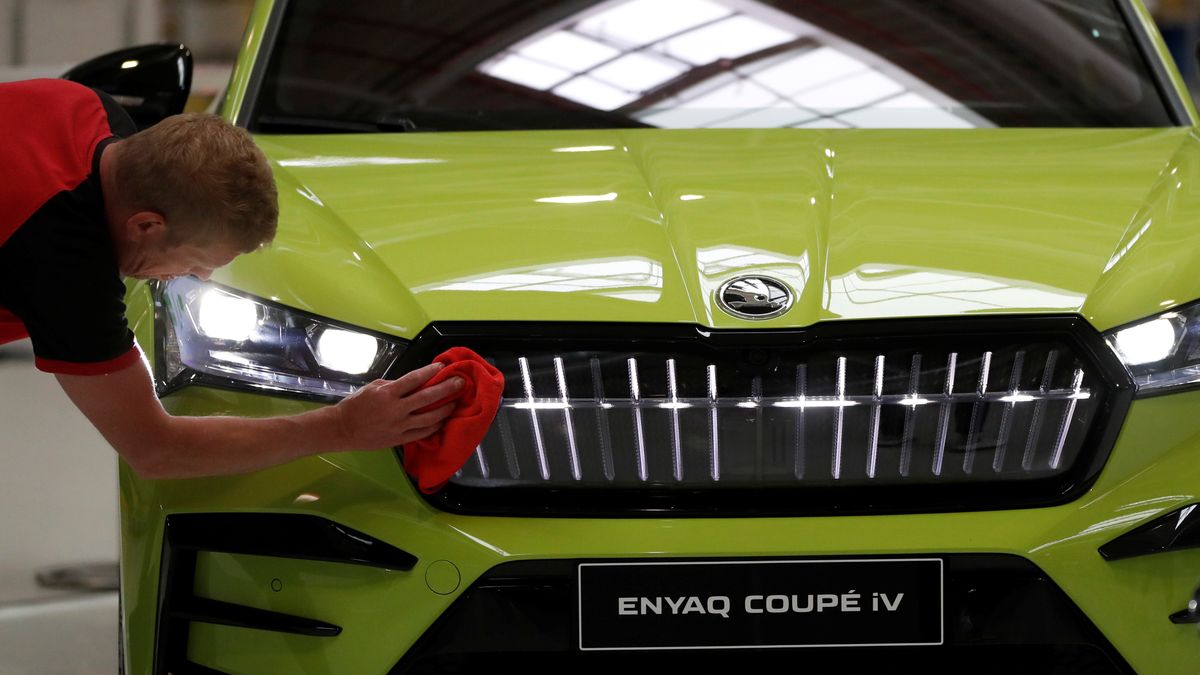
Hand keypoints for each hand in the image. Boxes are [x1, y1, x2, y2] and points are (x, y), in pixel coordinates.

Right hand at [332, 362, 463, 448]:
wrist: (342, 429)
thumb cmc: (355, 405)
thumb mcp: (372, 387)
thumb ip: (393, 386)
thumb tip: (411, 384)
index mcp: (388, 393)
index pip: (414, 379)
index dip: (430, 371)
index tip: (443, 366)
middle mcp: (396, 409)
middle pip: (427, 398)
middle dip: (446, 388)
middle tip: (460, 383)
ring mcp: (399, 426)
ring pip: (429, 418)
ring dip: (445, 409)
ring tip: (455, 402)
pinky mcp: (399, 439)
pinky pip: (422, 433)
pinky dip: (434, 426)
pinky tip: (442, 421)